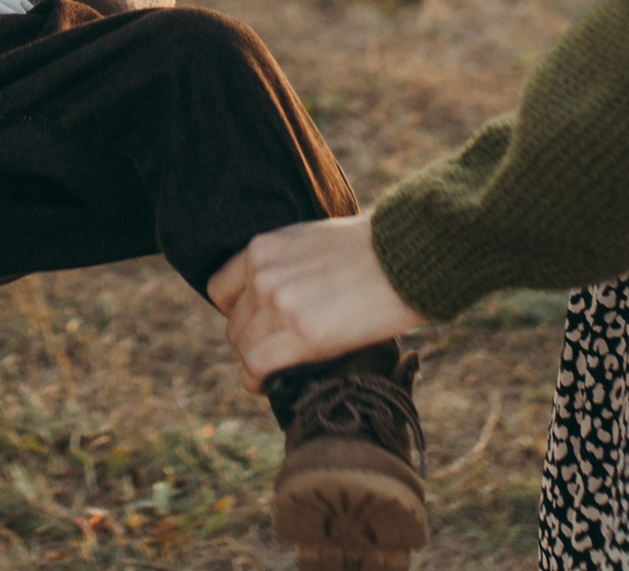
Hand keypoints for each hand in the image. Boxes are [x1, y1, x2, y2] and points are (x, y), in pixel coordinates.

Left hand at [207, 213, 428, 387]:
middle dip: (254, 342)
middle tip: (280, 353)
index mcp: (263, 247)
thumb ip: (286, 267)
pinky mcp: (301, 333)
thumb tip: (280, 301)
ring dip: (260, 363)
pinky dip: (259, 381)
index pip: (220, 290)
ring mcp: (279, 303)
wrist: (408, 255)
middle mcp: (262, 274)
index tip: (259, 326)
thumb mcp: (313, 243)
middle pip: (234, 326)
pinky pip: (256, 367)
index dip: (238, 314)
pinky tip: (271, 385)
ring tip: (282, 369)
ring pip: (244, 349)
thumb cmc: (374, 251)